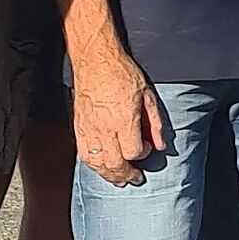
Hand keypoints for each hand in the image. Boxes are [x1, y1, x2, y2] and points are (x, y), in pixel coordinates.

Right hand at [73, 45, 169, 185]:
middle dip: (126, 174)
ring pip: (96, 163)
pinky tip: (101, 166)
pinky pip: (83, 154)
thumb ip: (155, 122)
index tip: (147, 149)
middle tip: (135, 177)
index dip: (142, 154)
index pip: (133, 151)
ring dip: (108, 175)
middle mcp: (104, 128)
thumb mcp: (148, 95)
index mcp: (124, 120)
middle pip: (114, 164)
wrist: (95, 60)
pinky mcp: (78, 126)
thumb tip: (160, 144)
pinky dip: (93, 164)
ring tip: (118, 178)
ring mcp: (89, 129)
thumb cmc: (121, 73)